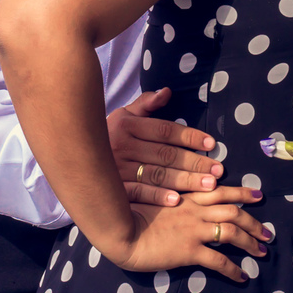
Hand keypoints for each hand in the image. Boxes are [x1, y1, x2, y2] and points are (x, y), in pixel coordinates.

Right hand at [107, 87, 223, 206]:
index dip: (190, 137)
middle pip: (165, 155)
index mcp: (127, 125)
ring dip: (184, 181)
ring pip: (157, 175)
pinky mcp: (114, 189)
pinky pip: (139, 193)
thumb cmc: (109, 135)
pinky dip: (158, 197)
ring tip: (209, 186)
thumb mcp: (123, 115)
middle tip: (218, 170)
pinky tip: (177, 200)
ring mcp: (117, 168)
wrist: (75, 158)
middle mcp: (122, 146)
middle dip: (194, 163)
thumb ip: (145, 104)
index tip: (212, 144)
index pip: (165, 130)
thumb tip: (167, 92)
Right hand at [116, 187, 271, 281]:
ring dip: (250, 241)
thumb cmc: (131, 213)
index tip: (257, 195)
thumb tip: (184, 198)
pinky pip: (218, 260)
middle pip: (233, 211)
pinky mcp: (189, 251)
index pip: (221, 191)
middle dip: (253, 221)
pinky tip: (241, 276)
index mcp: (187, 196)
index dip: (242, 193)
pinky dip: (233, 269)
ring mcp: (193, 230)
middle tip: (267, 231)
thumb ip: (173, 196)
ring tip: (261, 250)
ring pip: (231, 232)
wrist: (122, 232)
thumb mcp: (155, 197)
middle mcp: (194, 210)